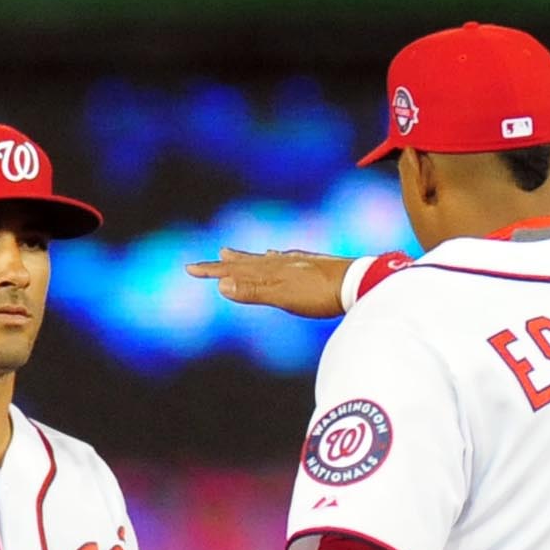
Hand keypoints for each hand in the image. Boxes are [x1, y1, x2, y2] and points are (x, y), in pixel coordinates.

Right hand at [187, 248, 351, 318]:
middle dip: (227, 263)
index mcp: (271, 269)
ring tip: (232, 253)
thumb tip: (221, 284)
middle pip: (248, 262)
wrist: (359, 283)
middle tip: (210, 258)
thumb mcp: (284, 296)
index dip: (212, 270)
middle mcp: (281, 262)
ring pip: (264, 259)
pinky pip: (284, 259)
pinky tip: (277, 257)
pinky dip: (273, 258)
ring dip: (246, 258)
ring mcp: (297, 262)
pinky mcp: (313, 266)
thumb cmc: (322, 294)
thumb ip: (254, 291)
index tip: (190, 268)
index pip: (235, 270)